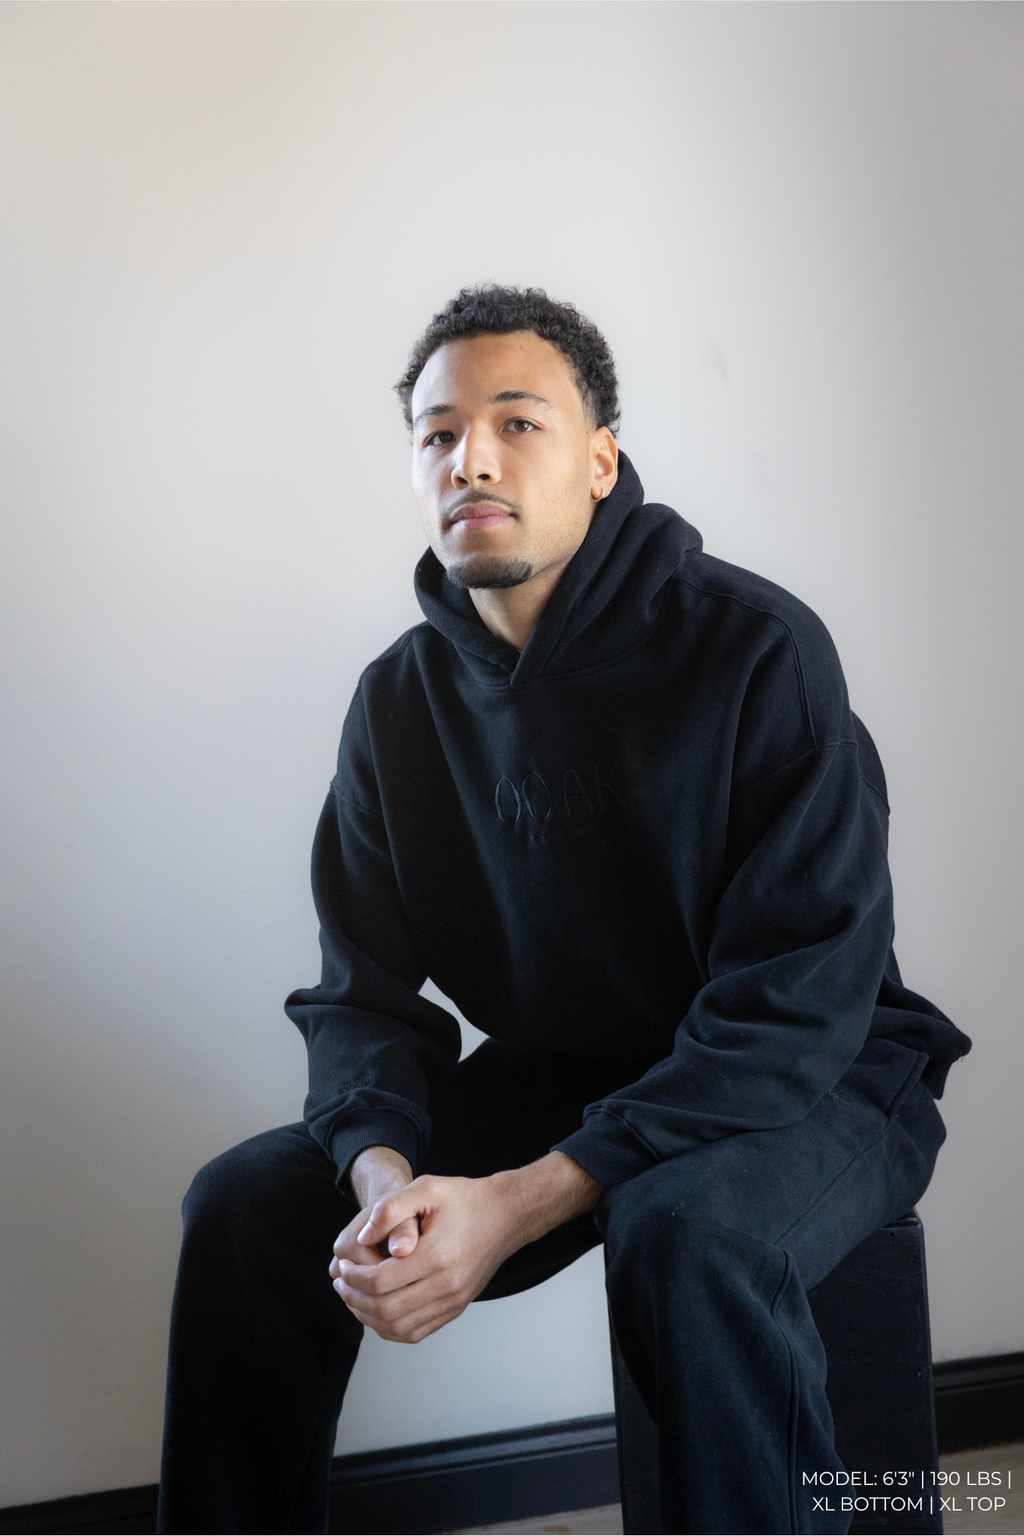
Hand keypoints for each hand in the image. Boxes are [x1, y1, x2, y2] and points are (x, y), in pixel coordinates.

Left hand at [329, 1152, 602, 1344]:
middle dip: (355, 1298)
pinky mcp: (456, 1309)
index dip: (354, 1277)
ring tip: (354, 1296)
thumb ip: (390, 1208)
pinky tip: (377, 1310)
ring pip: (398, 1327)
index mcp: (438, 1256)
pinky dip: (389, 1328)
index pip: (381, 1282)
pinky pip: (415, 1332)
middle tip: (342, 1281)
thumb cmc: (467, 1199)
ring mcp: (454, 1302)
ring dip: (368, 1316)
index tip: (344, 1265)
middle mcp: (448, 1286)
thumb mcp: (427, 1187)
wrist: (506, 1215)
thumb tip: (362, 1237)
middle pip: (386, 1309)